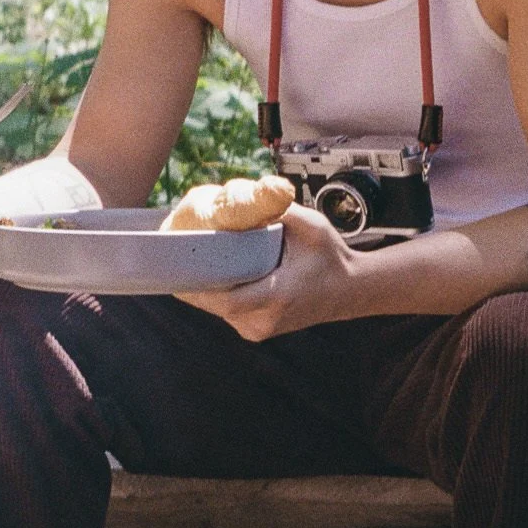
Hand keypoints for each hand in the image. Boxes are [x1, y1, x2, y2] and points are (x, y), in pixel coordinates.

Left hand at [176, 203, 361, 339]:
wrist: (349, 289)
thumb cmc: (330, 256)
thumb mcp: (311, 225)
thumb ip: (279, 210)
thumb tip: (246, 196)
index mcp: (277, 295)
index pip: (225, 299)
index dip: (197, 285)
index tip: (179, 265)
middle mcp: (265, 320)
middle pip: (215, 304)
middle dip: (196, 281)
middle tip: (179, 255)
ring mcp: (260, 329)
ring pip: (219, 310)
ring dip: (207, 288)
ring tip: (194, 261)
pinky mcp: (257, 330)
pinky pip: (228, 313)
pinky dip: (220, 295)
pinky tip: (215, 274)